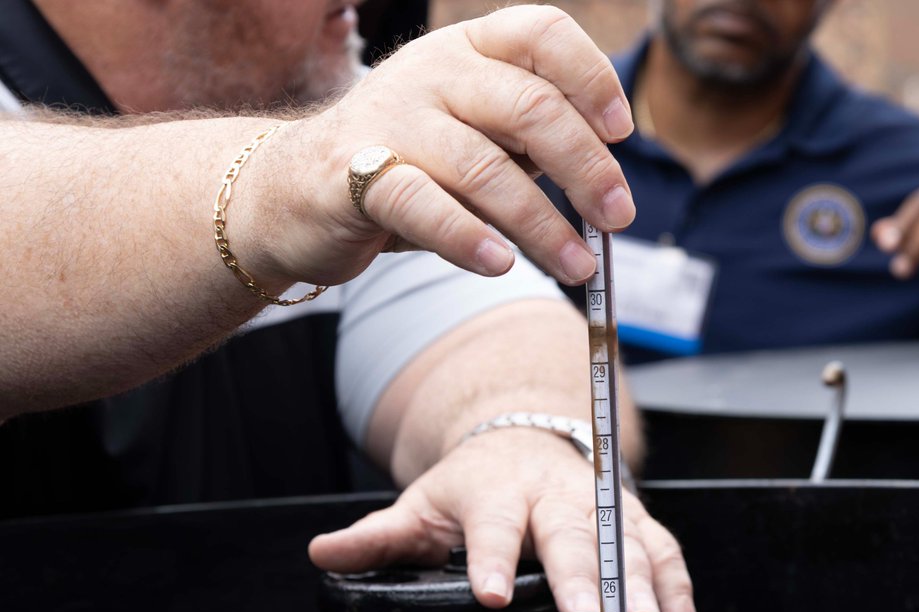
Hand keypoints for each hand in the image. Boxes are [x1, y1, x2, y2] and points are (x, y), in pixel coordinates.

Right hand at [254, 5, 635, 290]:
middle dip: (586, 167)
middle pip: (529, 107)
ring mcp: (391, 121)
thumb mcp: (472, 133)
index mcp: (468, 50)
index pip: (542, 33)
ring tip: (578, 265)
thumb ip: (528, 143)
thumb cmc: (405, 164)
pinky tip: (501, 265)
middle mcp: (432, 73)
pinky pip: (423, 206)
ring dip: (542, 224)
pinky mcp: (354, 176)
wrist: (290, 190)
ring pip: (484, 167)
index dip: (592, 77)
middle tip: (617, 216)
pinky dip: (468, 238)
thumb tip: (606, 188)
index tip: (622, 132)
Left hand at [307, 429, 702, 611]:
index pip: (492, 524)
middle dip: (582, 576)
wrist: (527, 436)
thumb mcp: (422, 503)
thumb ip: (379, 537)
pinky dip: (678, 589)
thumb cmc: (475, 482)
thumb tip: (324, 555)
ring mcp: (599, 504)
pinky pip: (663, 550)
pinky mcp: (633, 519)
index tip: (490, 594)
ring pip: (626, 541)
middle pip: (570, 533)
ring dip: (642, 584)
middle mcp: (553, 492)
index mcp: (496, 489)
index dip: (492, 558)